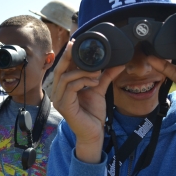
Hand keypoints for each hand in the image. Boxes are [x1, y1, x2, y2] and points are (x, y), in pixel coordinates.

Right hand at [52, 40, 124, 162]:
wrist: (94, 133)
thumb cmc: (93, 114)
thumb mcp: (99, 90)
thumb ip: (105, 76)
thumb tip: (118, 62)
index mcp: (63, 88)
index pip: (62, 68)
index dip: (67, 55)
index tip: (74, 42)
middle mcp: (57, 93)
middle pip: (59, 70)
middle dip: (67, 56)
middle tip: (75, 45)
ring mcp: (59, 100)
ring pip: (66, 78)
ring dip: (82, 72)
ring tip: (96, 73)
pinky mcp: (64, 106)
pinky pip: (71, 88)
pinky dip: (83, 81)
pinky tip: (94, 82)